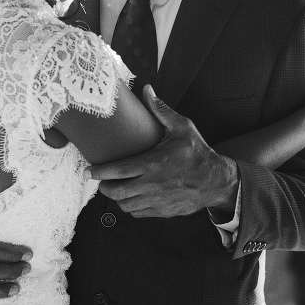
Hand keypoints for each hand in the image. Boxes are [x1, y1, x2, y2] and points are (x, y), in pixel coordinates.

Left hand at [85, 86, 238, 216]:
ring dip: (117, 198)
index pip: (118, 171)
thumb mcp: (182, 128)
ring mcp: (157, 200)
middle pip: (117, 192)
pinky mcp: (163, 211)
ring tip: (115, 188)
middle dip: (104, 187)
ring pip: (126, 205)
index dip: (99, 172)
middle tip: (102, 180)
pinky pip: (138, 213)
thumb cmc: (198, 153)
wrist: (216, 180)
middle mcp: (152, 184)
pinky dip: (130, 207)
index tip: (88, 171)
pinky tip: (132, 198)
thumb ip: (161, 111)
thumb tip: (147, 91)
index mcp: (153, 163)